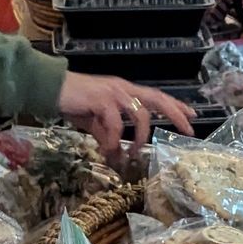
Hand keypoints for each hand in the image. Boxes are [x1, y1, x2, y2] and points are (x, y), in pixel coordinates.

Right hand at [58, 73, 195, 156]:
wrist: (50, 88)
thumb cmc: (73, 101)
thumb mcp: (95, 122)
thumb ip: (107, 136)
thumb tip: (116, 155)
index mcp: (124, 91)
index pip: (155, 96)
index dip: (174, 105)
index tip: (192, 115)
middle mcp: (123, 88)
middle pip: (157, 98)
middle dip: (175, 113)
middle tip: (188, 128)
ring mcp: (113, 92)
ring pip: (139, 114)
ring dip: (139, 137)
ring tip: (132, 153)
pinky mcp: (101, 99)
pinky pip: (115, 123)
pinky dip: (113, 138)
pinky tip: (107, 149)